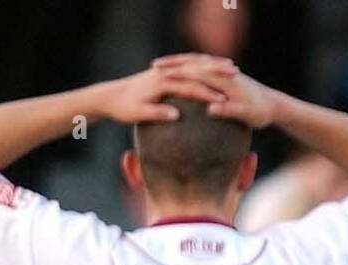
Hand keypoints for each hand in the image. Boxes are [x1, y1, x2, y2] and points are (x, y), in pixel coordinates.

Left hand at [94, 60, 234, 124]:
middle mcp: (164, 73)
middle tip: (236, 74)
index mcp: (161, 82)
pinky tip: (213, 73)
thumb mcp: (138, 114)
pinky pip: (188, 69)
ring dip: (212, 65)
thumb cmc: (124, 109)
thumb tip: (175, 115)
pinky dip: (202, 68)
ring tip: (231, 68)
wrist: (110, 96)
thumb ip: (157, 113)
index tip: (225, 100)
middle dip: (216, 71)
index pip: (190, 85)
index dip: (208, 93)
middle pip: (196, 70)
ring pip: (194, 65)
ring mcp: (164, 72)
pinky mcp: (163, 74)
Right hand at [152, 54, 279, 128]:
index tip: (160, 71)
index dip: (178, 70)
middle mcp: (221, 72)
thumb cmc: (262, 113)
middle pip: (194, 62)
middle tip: (153, 64)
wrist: (275, 105)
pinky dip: (189, 69)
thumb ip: (230, 110)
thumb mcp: (248, 115)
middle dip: (174, 62)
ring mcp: (222, 73)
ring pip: (196, 63)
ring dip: (180, 62)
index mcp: (224, 78)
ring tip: (160, 67)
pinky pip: (202, 70)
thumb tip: (212, 107)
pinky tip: (178, 76)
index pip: (196, 70)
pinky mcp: (224, 77)